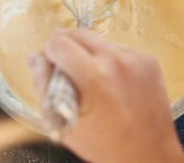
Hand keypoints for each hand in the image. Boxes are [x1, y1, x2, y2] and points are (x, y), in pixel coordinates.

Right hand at [30, 29, 183, 162]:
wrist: (149, 154)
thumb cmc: (105, 145)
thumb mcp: (63, 122)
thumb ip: (44, 86)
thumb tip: (35, 57)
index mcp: (93, 77)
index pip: (58, 42)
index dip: (49, 54)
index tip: (51, 67)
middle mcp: (117, 61)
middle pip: (78, 33)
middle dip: (66, 47)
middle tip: (68, 71)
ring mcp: (136, 58)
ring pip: (99, 40)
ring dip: (90, 54)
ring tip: (94, 83)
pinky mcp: (148, 59)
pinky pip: (119, 49)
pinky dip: (111, 61)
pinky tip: (114, 85)